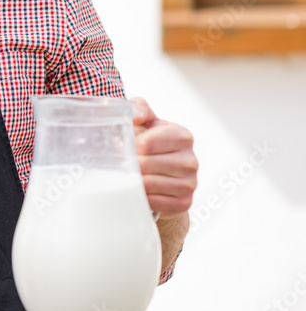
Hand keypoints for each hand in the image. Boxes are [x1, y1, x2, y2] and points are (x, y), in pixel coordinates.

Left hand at [131, 97, 197, 217]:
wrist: (164, 172)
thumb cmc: (150, 141)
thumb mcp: (146, 120)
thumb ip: (139, 108)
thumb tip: (134, 118)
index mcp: (182, 136)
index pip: (146, 143)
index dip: (129, 146)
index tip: (122, 147)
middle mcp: (191, 160)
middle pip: (145, 165)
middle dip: (127, 164)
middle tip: (119, 164)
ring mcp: (190, 183)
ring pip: (149, 184)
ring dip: (131, 181)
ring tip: (126, 175)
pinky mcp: (184, 202)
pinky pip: (155, 202)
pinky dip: (141, 198)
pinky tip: (136, 191)